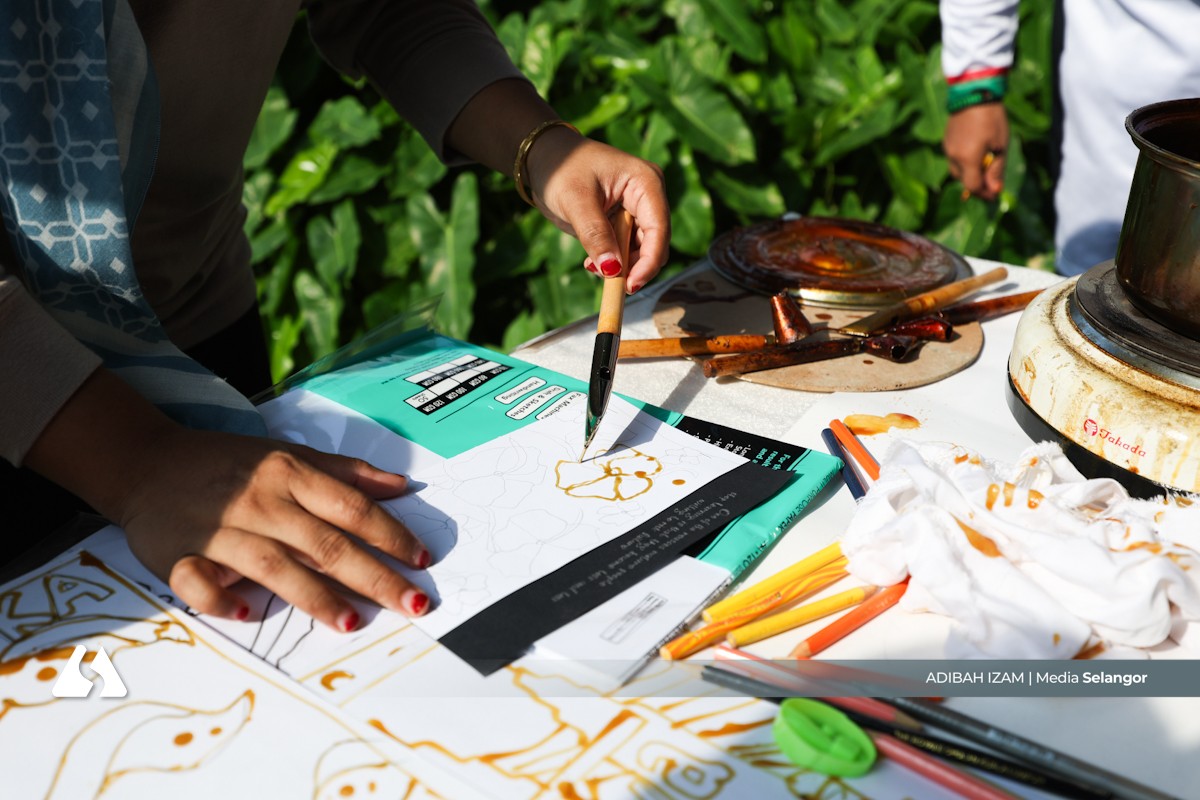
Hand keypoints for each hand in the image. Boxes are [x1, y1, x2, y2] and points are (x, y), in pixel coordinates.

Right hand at [26, 370, 429, 631]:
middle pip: (326, 543)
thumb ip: (345, 472)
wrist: (146, 462)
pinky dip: (223, 599)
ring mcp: (219, 530)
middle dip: (374, 577)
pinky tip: (250, 613)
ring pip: (274, 566)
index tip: (422, 559)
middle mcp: (261, 502)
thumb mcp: (288, 453)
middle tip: (414, 603)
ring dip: (315, 597)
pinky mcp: (178, 555)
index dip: (391, 534)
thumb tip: (402, 486)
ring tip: (352, 623)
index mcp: (290, 473)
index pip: (352, 507)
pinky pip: (201, 583)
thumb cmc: (229, 463)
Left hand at [526, 127, 669, 293]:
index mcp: (646, 182)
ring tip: (592, 266)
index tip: (630, 285)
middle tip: (607, 280)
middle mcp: (648, 197)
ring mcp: (636, 210)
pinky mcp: (623, 222)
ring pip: (641, 251)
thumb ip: (595, 235)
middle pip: (654, 243)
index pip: (659, 229)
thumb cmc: (561, 168)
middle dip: (634, 266)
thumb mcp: (575, 201)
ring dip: (621, 266)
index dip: (649, 261)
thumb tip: (613, 270)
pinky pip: (626, 251)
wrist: (544, 159)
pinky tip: (592, 262)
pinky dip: (613, 262)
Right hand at [944, 104, 1008, 200]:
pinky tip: (976, 153)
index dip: (985, 193)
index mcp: (967, 159)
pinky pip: (954, 159)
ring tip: (985, 165)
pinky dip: (964, 162)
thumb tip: (996, 190)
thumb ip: (997, 169)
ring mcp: (948, 148)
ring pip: (957, 170)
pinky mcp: (946, 141)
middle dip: (977, 184)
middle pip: (963, 180)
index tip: (996, 194)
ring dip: (970, 173)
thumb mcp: (1000, 145)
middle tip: (992, 182)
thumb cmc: (992, 118)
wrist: (973, 92)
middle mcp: (953, 156)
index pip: (973, 186)